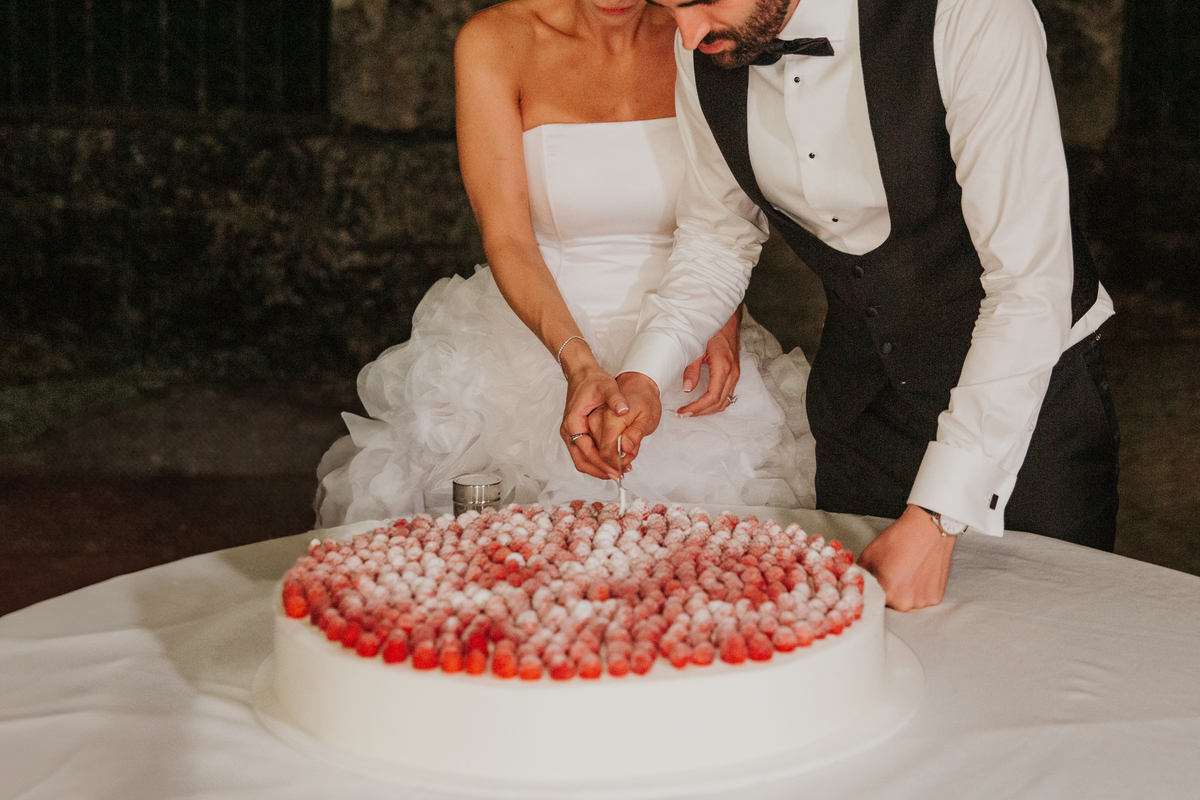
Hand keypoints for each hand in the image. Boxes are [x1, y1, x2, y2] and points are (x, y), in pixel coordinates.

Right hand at [560, 362, 628, 479]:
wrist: (582, 373)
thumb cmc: (592, 380)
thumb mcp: (607, 386)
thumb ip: (616, 399)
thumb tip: (624, 410)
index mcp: (573, 422)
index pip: (586, 452)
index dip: (602, 463)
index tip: (617, 469)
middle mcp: (569, 431)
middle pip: (581, 461)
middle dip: (600, 471)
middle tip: (619, 475)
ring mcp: (572, 433)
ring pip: (582, 460)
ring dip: (599, 467)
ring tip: (618, 470)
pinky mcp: (577, 433)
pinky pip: (584, 453)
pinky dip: (597, 460)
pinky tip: (611, 460)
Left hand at [678, 306, 741, 416]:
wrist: (727, 319)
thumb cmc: (712, 330)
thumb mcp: (697, 348)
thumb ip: (691, 370)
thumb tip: (687, 388)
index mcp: (723, 367)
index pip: (712, 397)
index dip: (697, 408)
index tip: (683, 411)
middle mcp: (733, 373)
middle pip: (719, 403)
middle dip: (701, 412)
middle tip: (683, 413)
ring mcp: (735, 374)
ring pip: (725, 401)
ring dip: (708, 409)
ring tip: (691, 410)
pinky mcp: (734, 373)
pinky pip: (727, 394)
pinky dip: (715, 402)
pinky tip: (702, 402)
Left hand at [857, 505, 956, 610]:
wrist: (927, 529)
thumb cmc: (899, 540)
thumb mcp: (868, 556)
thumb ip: (860, 575)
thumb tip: (854, 583)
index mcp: (886, 594)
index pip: (874, 601)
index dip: (874, 590)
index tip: (877, 582)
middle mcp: (904, 603)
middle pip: (891, 604)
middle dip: (890, 592)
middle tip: (893, 573)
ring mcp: (922, 602)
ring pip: (908, 602)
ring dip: (906, 592)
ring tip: (907, 571)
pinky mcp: (936, 597)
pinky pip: (923, 598)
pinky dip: (920, 589)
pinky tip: (919, 573)